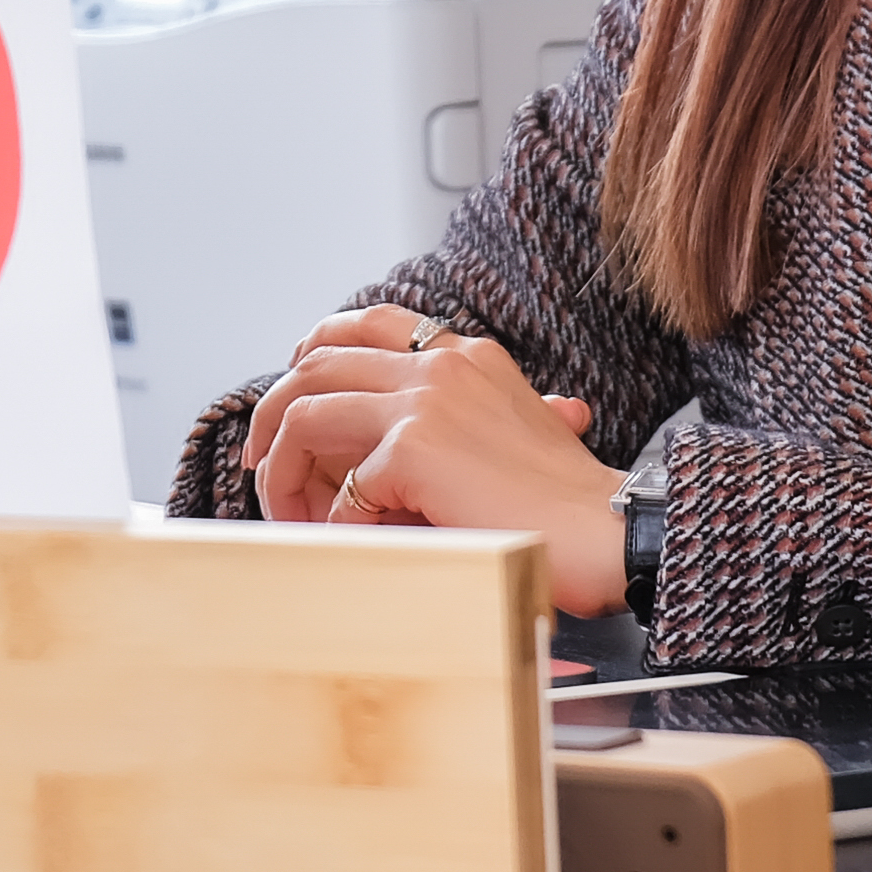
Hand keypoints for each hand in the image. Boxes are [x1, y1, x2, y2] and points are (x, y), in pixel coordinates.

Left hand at [245, 307, 630, 614]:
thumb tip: (394, 461)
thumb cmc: (569, 504)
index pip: (366, 325)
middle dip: (273, 412)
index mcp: (468, 355)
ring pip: (305, 411)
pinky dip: (336, 524)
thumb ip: (464, 426)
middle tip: (261, 462)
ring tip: (289, 514)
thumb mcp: (515, 438)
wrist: (610, 532)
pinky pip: (341, 490)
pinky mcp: (415, 449)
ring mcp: (426, 401)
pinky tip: (357, 546)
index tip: (291, 403)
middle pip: (316, 360)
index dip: (312, 357)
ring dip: (283, 468)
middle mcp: (443, 364)